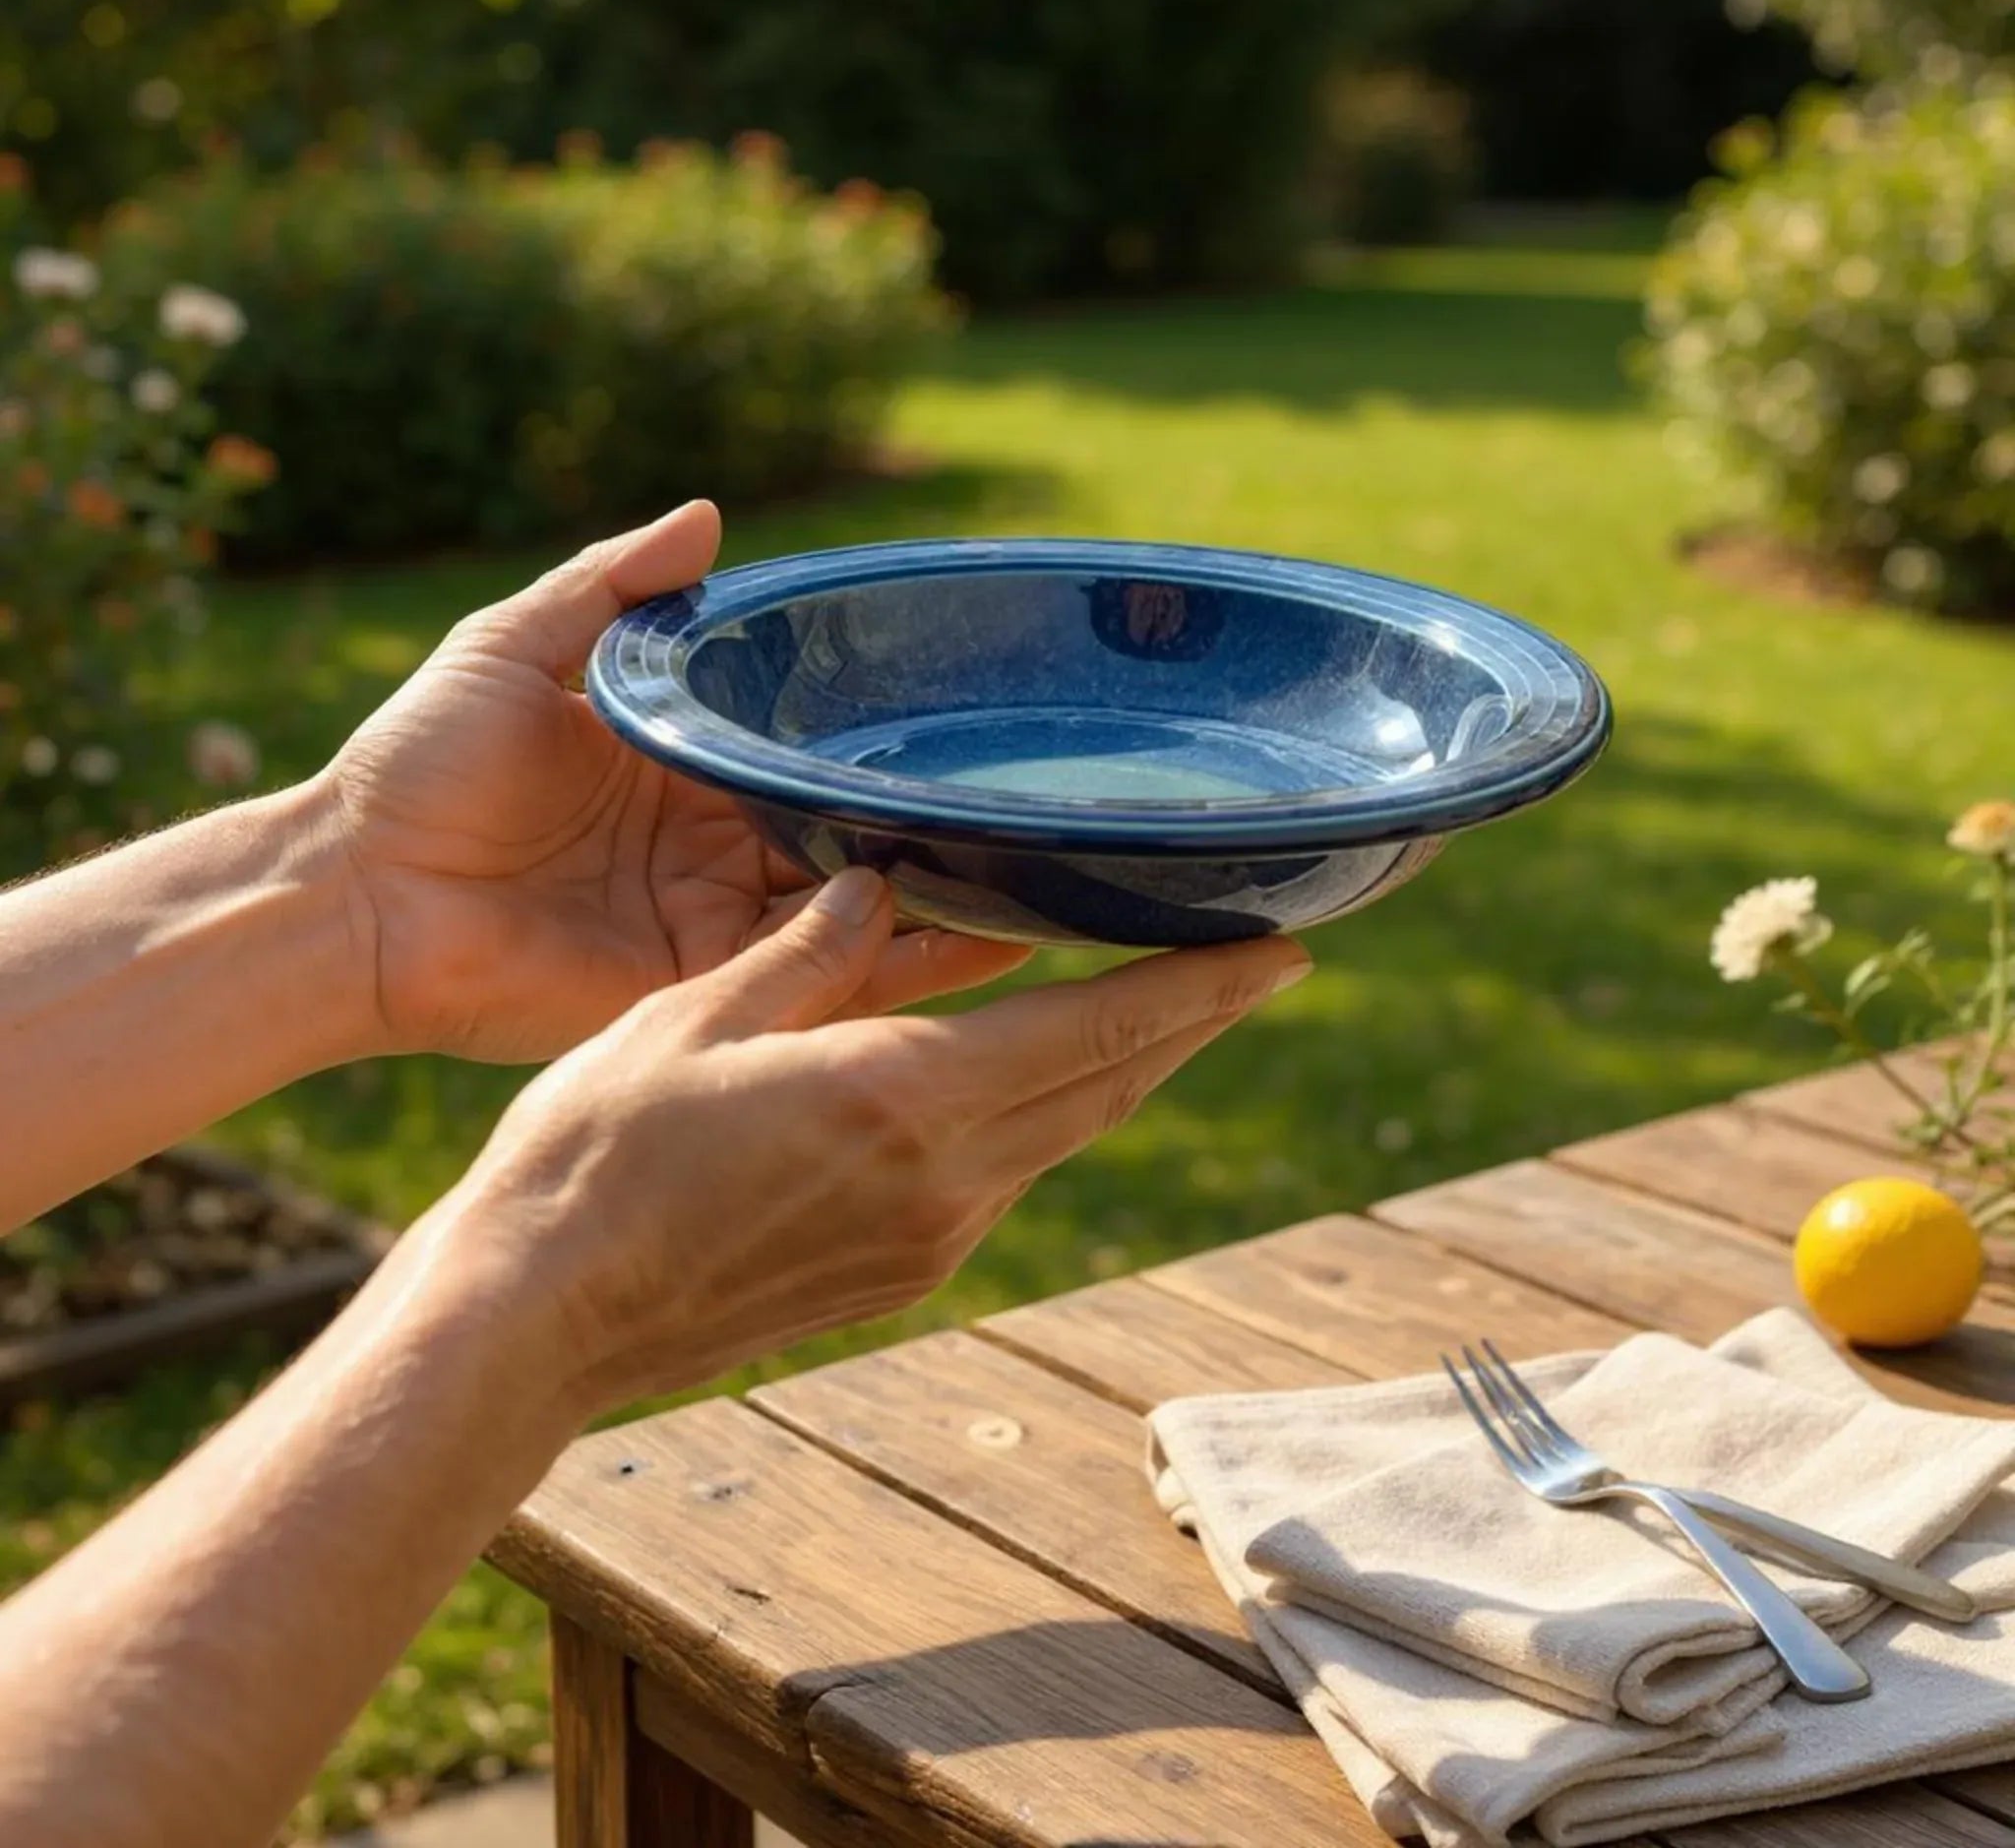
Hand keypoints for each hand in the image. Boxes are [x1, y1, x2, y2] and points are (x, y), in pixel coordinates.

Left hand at [322, 503, 1025, 1059]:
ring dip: (942, 892)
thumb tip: (712, 514)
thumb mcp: (516, 642)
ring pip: (853, 906)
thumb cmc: (420, 759)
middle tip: (1033, 795)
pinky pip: (811, 977)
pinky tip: (993, 938)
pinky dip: (898, 964)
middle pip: (846, 831)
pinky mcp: (701, 986)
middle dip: (929, 820)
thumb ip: (615, 585)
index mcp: (682, 765)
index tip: (961, 712)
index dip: (872, 737)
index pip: (802, 749)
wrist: (356, 894)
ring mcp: (713, 919)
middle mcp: (714, 842)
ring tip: (1049, 866)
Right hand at [431, 867, 1309, 1411]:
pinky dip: (1048, 1117)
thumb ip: (810, 953)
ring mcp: (928, 1240)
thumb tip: (876, 887)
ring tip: (1167, 1009)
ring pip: (1065, 1136)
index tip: (1283, 951)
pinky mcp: (897, 1274)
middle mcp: (945, 1180)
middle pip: (1108, 1087)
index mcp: (906, 1099)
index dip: (1200, 988)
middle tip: (1261, 964)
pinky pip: (1005, 1178)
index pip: (1097, 1029)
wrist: (539, 1319)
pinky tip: (1037, 1082)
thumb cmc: (595, 1155)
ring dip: (1124, 1071)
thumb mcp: (695, 1016)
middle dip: (1191, 1022)